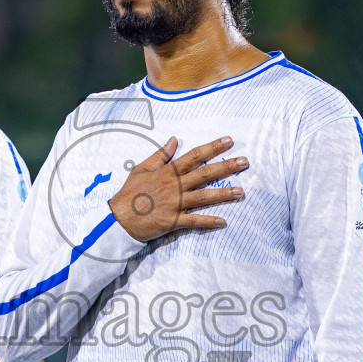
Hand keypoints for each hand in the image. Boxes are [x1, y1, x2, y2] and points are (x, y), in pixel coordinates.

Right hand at [108, 137, 246, 241]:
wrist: (118, 218)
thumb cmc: (129, 193)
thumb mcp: (142, 168)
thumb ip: (161, 155)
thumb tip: (175, 139)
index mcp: (168, 172)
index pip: (194, 156)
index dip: (212, 148)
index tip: (228, 141)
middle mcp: (174, 186)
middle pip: (204, 174)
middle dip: (226, 167)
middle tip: (244, 162)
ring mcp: (174, 204)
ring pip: (203, 197)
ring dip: (223, 194)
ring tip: (241, 191)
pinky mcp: (172, 221)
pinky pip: (194, 221)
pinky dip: (208, 221)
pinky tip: (223, 221)